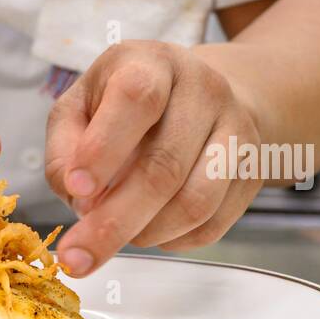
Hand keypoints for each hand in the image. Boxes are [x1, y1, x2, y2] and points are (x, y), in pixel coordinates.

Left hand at [44, 40, 262, 274]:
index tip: (76, 190)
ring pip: (196, 201)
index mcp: (152, 62)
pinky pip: (214, 224)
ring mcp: (237, 128)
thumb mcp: (82, 105)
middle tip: (78, 256)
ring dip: (145, 234)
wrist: (202, 93)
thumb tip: (78, 198)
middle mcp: (203, 89)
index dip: (104, 148)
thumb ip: (66, 147)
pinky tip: (147, 231)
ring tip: (113, 237)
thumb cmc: (125, 103)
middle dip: (115, 220)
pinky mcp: (253, 170)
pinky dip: (172, 240)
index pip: (136, 97)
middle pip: (165, 165)